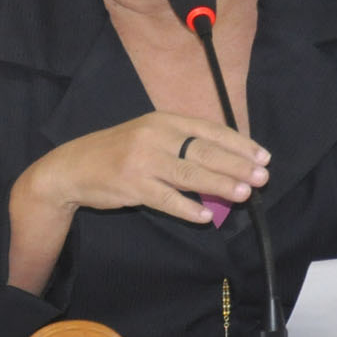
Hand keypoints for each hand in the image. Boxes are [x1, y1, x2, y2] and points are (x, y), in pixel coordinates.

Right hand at [17, 112, 269, 226]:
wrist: (73, 167)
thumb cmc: (118, 152)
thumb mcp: (150, 136)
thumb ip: (182, 145)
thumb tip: (225, 163)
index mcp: (163, 120)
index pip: (209, 129)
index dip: (238, 143)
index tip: (262, 155)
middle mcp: (154, 136)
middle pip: (204, 151)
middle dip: (237, 165)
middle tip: (263, 176)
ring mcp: (142, 161)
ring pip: (189, 174)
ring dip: (220, 184)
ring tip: (244, 193)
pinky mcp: (132, 185)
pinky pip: (165, 199)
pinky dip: (186, 208)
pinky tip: (205, 216)